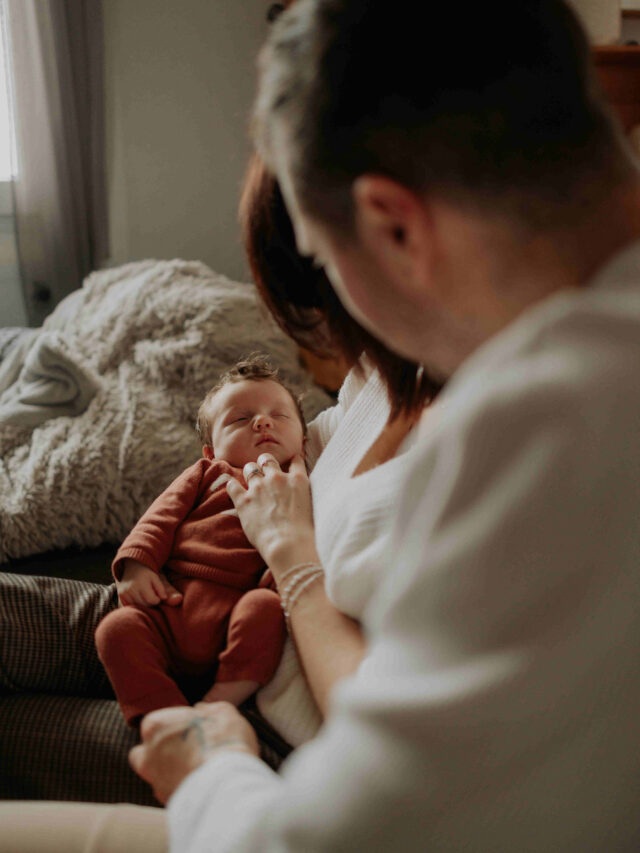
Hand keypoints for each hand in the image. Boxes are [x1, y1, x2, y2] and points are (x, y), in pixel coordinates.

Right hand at [117, 559, 182, 606]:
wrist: (133, 565)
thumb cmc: (149, 573)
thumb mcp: (159, 578)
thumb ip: (168, 590)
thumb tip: (178, 600)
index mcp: (142, 583)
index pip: (153, 601)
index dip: (158, 599)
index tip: (158, 594)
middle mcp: (130, 589)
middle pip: (145, 605)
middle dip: (150, 603)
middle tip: (151, 594)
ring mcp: (123, 593)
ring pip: (137, 607)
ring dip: (143, 604)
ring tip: (144, 595)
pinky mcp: (120, 597)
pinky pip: (130, 607)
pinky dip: (135, 605)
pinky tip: (138, 598)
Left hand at [129, 702, 258, 803]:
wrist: (224, 784)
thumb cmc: (222, 741)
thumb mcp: (223, 712)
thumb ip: (207, 709)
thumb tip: (201, 710)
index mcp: (155, 726)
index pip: (158, 722)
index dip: (176, 724)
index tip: (194, 728)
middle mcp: (147, 754)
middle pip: (146, 751)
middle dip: (161, 751)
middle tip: (187, 750)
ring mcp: (155, 781)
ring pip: (158, 775)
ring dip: (171, 772)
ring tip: (197, 770)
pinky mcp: (166, 802)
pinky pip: (171, 792)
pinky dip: (181, 788)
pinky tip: (201, 785)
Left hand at [227, 453, 317, 580]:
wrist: (288, 544)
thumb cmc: (304, 532)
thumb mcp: (312, 506)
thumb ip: (305, 494)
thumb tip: (301, 495)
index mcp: (297, 480)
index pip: (296, 461)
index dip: (293, 460)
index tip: (291, 461)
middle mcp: (277, 479)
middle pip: (268, 460)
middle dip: (265, 462)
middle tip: (264, 468)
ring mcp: (259, 488)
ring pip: (249, 468)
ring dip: (249, 472)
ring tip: (248, 477)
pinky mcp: (243, 500)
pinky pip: (232, 485)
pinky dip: (232, 486)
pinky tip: (234, 489)